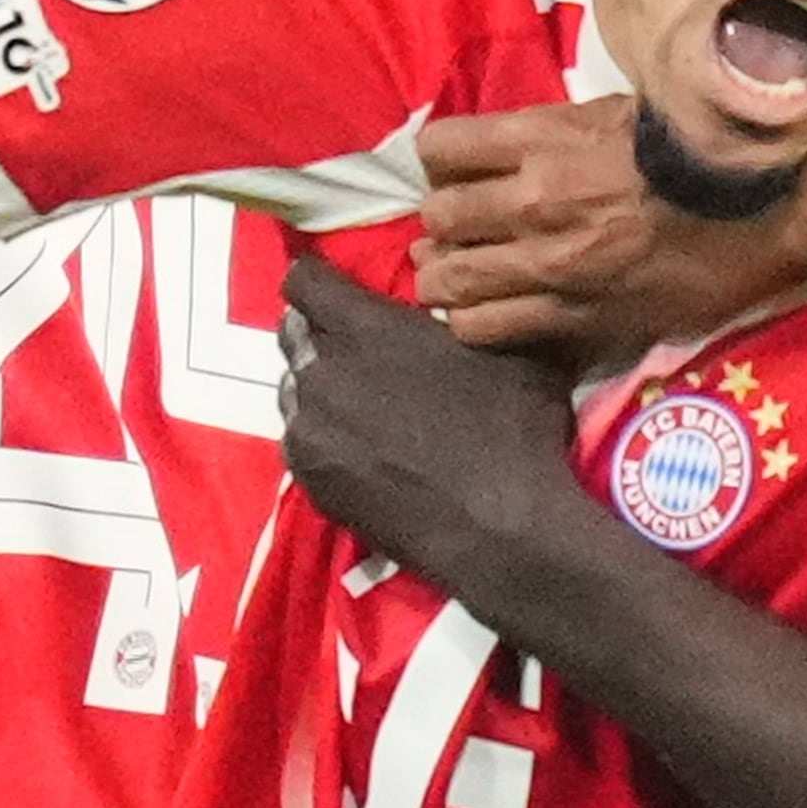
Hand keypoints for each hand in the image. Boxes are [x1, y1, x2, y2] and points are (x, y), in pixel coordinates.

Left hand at [277, 256, 593, 605]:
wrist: (497, 528)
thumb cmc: (513, 430)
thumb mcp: (509, 349)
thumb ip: (460, 317)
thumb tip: (454, 302)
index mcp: (366, 327)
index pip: (304, 280)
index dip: (317, 279)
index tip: (333, 288)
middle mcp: (321, 370)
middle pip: (293, 333)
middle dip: (320, 334)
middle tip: (359, 352)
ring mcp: (308, 427)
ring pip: (294, 389)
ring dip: (320, 389)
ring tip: (361, 409)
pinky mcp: (307, 476)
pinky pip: (300, 439)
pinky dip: (322, 437)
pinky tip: (359, 452)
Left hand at [409, 98, 799, 360]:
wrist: (770, 210)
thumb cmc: (700, 153)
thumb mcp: (619, 112)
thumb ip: (554, 131)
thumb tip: (504, 147)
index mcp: (546, 139)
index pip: (441, 148)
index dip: (442, 161)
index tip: (455, 170)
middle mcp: (536, 200)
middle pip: (438, 216)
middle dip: (442, 222)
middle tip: (457, 228)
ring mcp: (552, 264)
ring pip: (448, 278)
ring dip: (445, 274)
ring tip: (457, 274)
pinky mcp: (576, 316)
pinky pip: (487, 327)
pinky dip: (472, 320)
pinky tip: (484, 310)